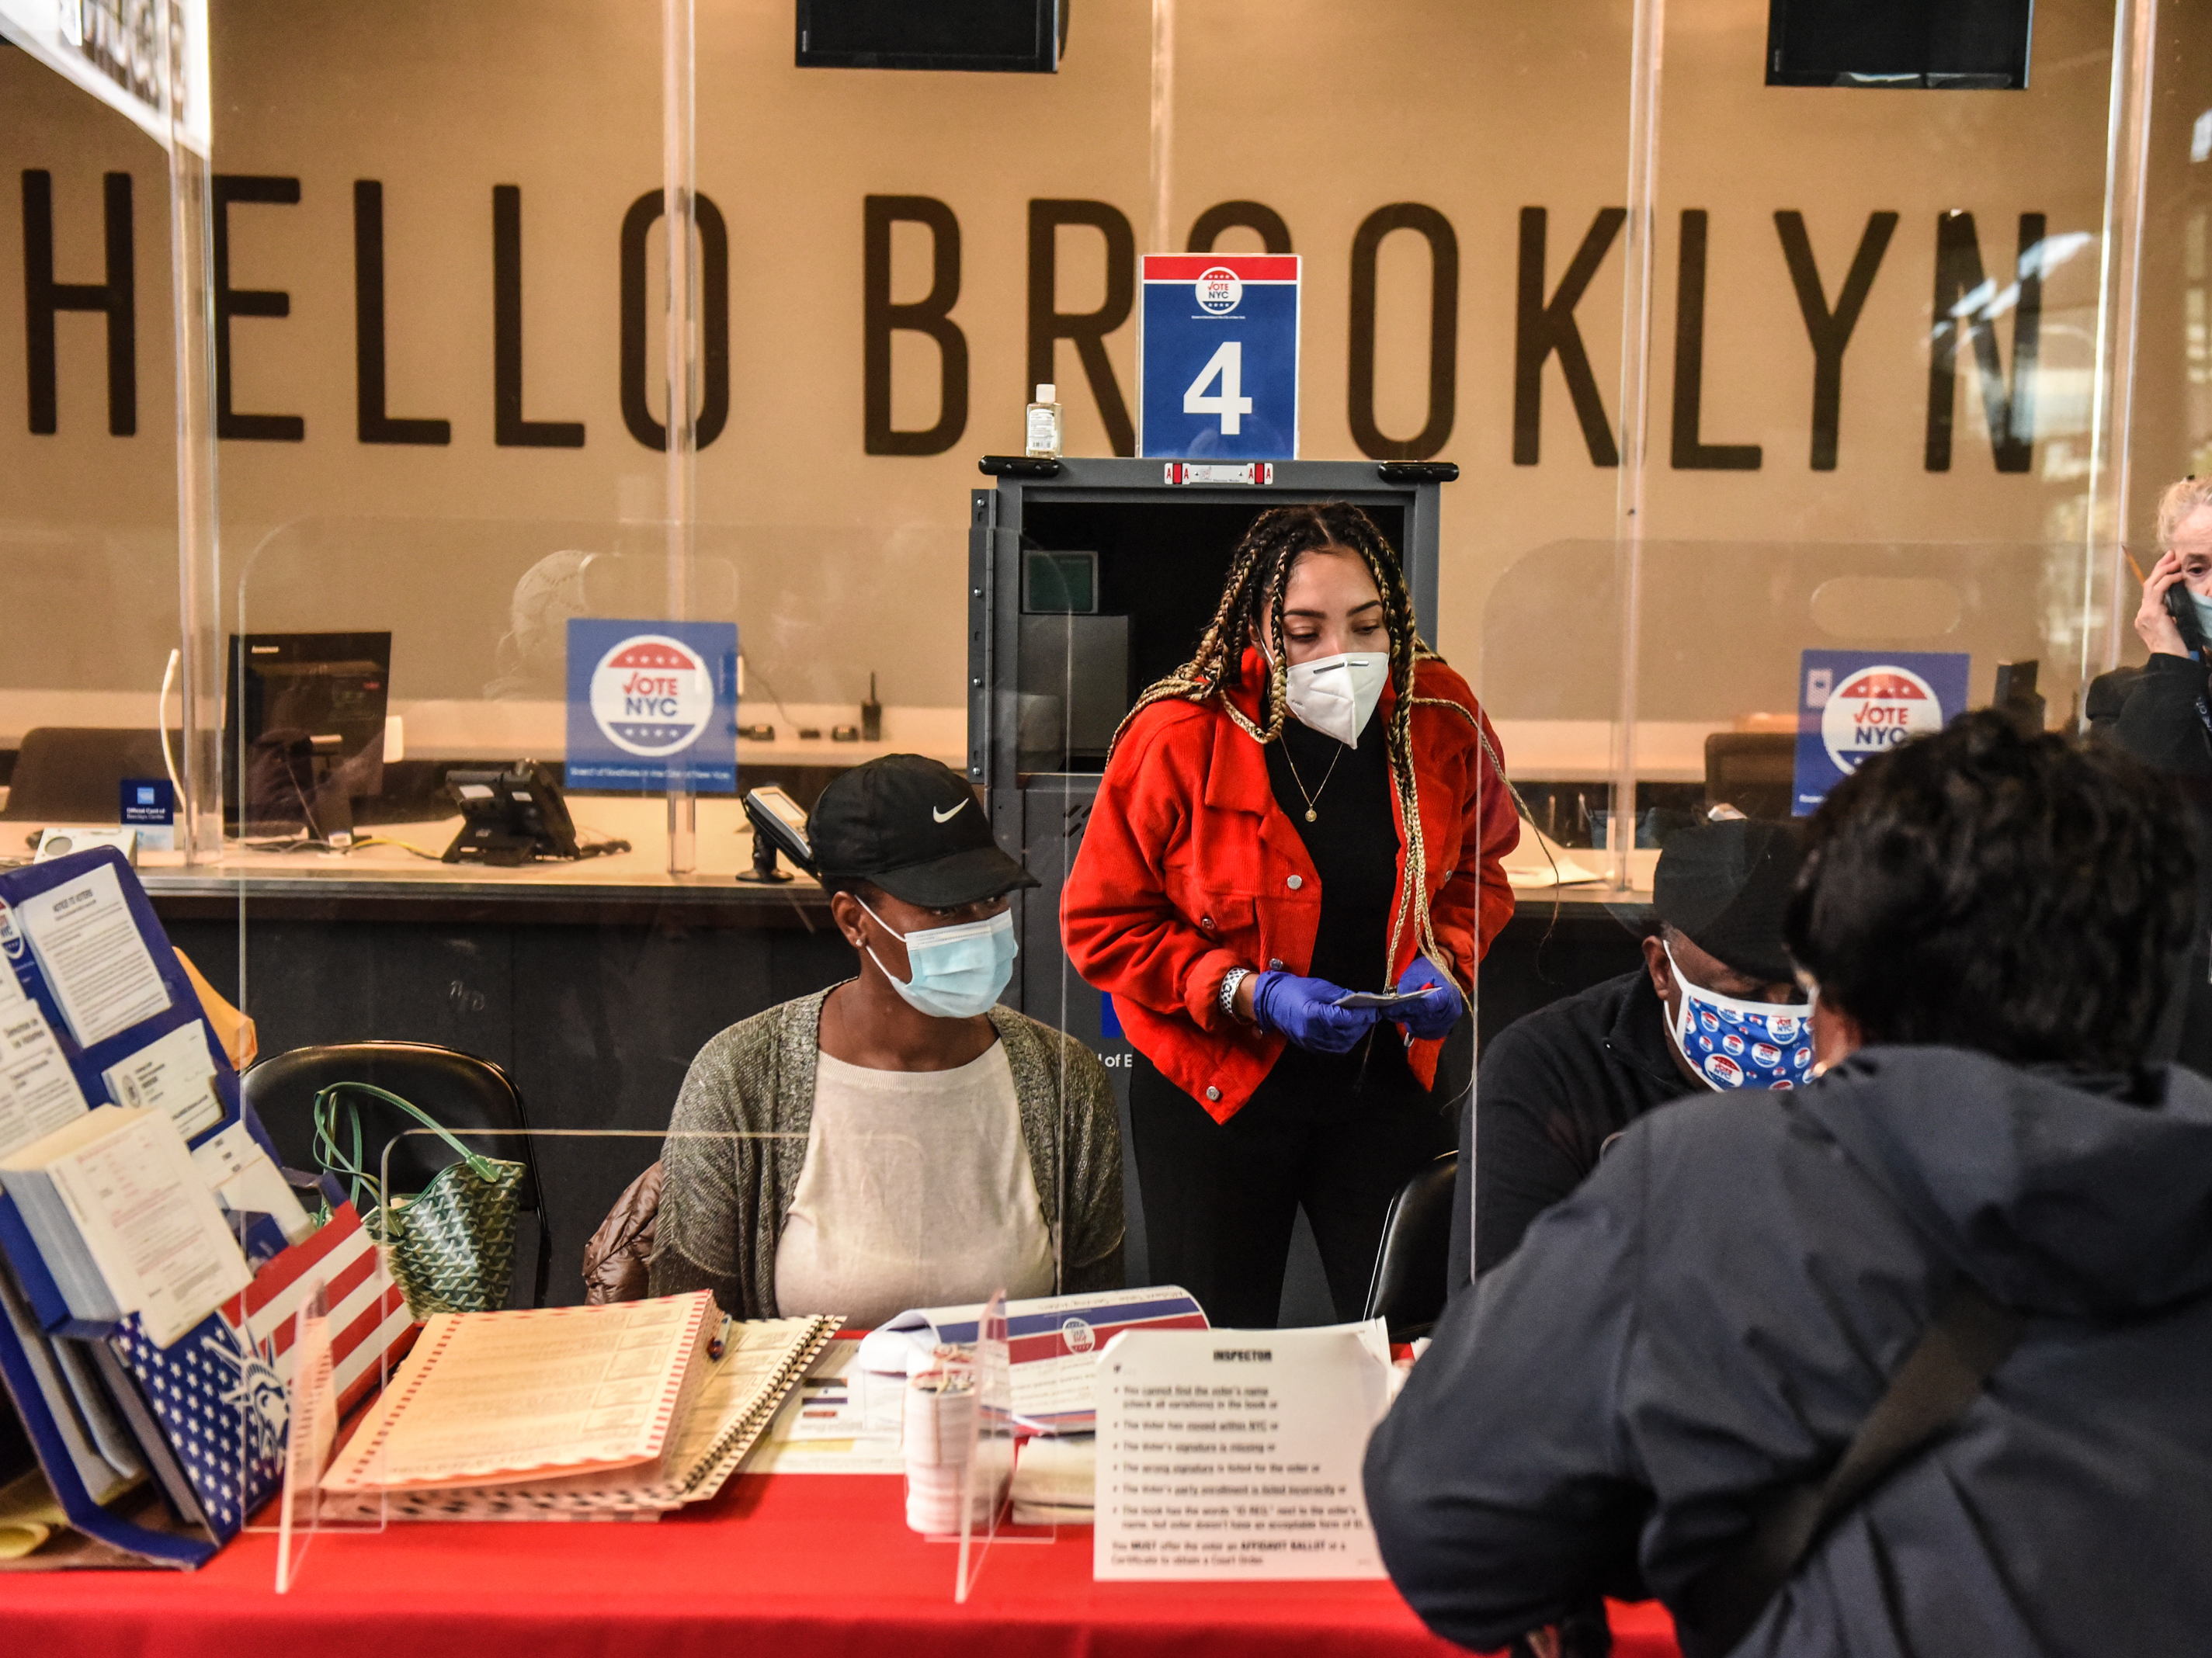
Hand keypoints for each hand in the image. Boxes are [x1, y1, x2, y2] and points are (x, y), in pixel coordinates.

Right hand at [1251, 972, 1378, 1053]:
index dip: (1364, 1015)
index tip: (1377, 1010)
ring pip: (1343, 1044)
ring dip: (1356, 1033)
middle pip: (1347, 1033)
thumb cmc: (1295, 990)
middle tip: (1372, 1014)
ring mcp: (1311, 1042)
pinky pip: (1335, 1048)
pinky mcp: (1311, 1047)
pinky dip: (1346, 1040)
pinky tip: (1349, 1030)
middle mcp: (1312, 1033)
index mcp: (1313, 1015)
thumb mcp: (1320, 987)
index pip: (1346, 1019)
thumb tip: (1364, 1002)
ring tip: (1362, 1021)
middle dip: (1362, 1024)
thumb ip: (1342, 996)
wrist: (1271, 1002)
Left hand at [1390, 957, 1464, 1039]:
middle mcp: (1452, 1011)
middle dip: (1404, 1016)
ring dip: (1408, 1022)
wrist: (1437, 975)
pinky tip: (1408, 1018)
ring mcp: (1449, 1023)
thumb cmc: (1425, 973)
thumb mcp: (1413, 976)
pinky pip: (1425, 1033)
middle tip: (1387, 1012)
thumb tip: (1393, 1008)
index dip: (1406, 1008)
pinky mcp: (1443, 1030)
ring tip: (1396, 1014)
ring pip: (1422, 1029)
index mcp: (1448, 994)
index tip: (1388, 1010)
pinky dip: (1414, 1027)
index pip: (1425, 1006)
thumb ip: (1406, 993)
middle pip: (1423, 1019)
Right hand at [2136, 549, 2193, 657]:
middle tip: (2171, 555)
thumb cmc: (2177, 648)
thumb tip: (2181, 600)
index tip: (2170, 565)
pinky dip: (2168, 580)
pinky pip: (2158, 591)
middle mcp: (2142, 614)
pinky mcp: (2152, 613)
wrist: (2172, 660)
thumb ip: (2173, 614)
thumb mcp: (2175, 627)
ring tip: (2175, 561)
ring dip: (2164, 570)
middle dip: (2160, 567)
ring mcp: (2144, 614)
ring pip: (2151, 584)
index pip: (2151, 592)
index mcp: (2146, 618)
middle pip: (2148, 584)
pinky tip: (2177, 575)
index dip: (2159, 576)